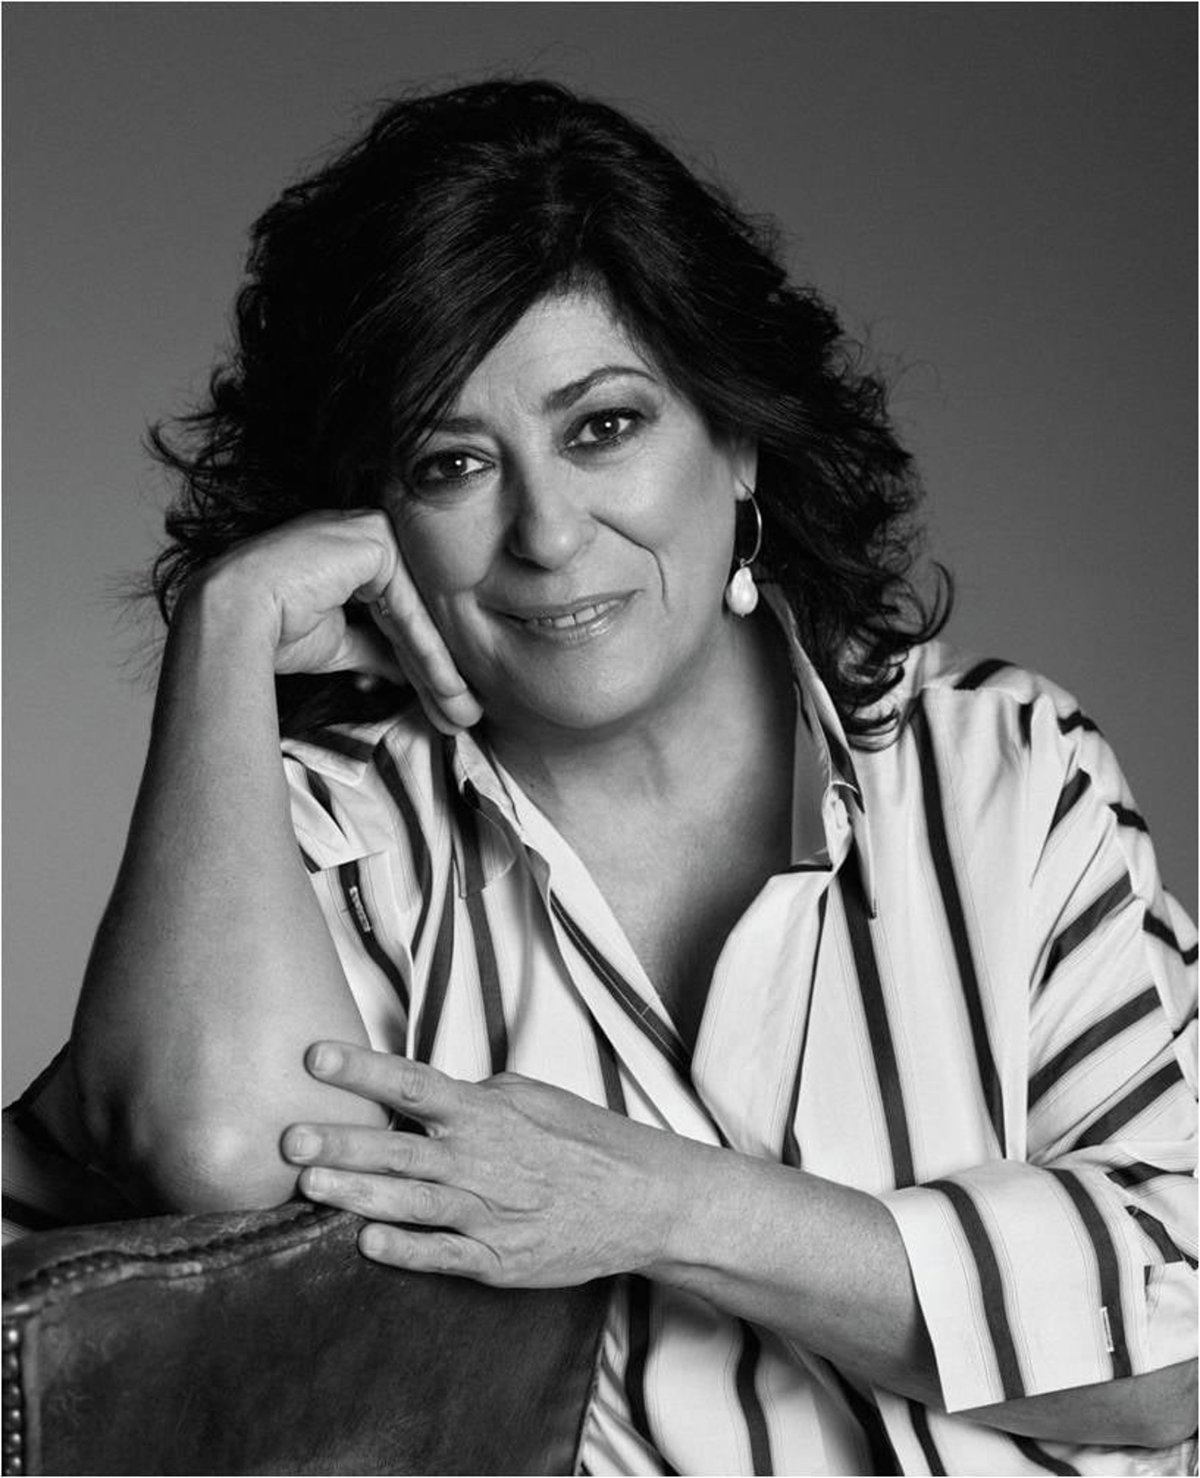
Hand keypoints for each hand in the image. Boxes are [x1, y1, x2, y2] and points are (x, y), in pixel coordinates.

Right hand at [187, 510, 481, 733]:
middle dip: (440, 670)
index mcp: (358, 554)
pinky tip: (446, 687)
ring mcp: (373, 531)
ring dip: (440, 668)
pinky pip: (409, 607)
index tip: (446, 702)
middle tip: (463, 714)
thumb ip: (379, 649)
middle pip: (417, 613)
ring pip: (418, 614)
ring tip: (461, 711)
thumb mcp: (340, 644)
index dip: (424, 660)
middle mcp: (368, 536)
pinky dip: (427, 651)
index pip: (404, 611)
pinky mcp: (374, 539)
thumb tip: (410, 671)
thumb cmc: (274, 629)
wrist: (235, 619)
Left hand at [282, 1042, 679, 1285]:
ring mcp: (487, 1213)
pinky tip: (366, 1244)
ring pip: (411, 1202)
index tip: (315, 1057)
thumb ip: (474, 1095)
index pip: (412, 1084)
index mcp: (486, 1112)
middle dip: (342, 1140)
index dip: (362, 1071)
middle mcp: (480, 1160)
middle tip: (288, 1136)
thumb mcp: (531, 1097)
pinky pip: (443, 1255)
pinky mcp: (497, 1259)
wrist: (642, 1200)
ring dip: (358, 1193)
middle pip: (399, 1147)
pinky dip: (406, 1250)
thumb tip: (425, 1093)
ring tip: (310, 1183)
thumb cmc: (583, 1141)